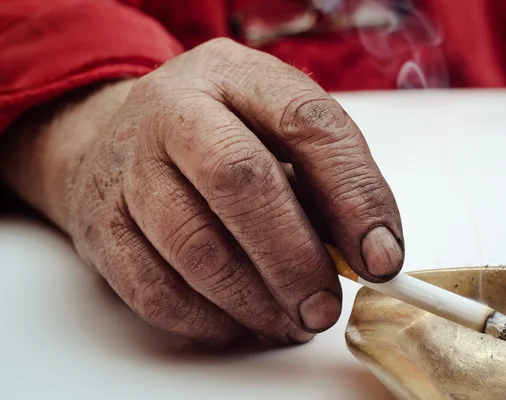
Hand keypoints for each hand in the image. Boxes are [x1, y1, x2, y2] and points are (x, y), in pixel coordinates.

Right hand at [1, 39, 403, 345]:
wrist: (124, 139)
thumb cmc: (219, 136)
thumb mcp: (275, 130)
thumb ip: (323, 184)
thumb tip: (368, 255)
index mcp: (234, 75)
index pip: (307, 123)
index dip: (354, 195)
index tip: (382, 258)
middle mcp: (173, 110)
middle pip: (239, 180)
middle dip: (294, 258)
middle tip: (325, 307)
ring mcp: (127, 166)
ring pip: (194, 246)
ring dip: (254, 300)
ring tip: (289, 319)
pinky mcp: (100, 224)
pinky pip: (153, 289)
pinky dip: (208, 320)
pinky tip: (240, 321)